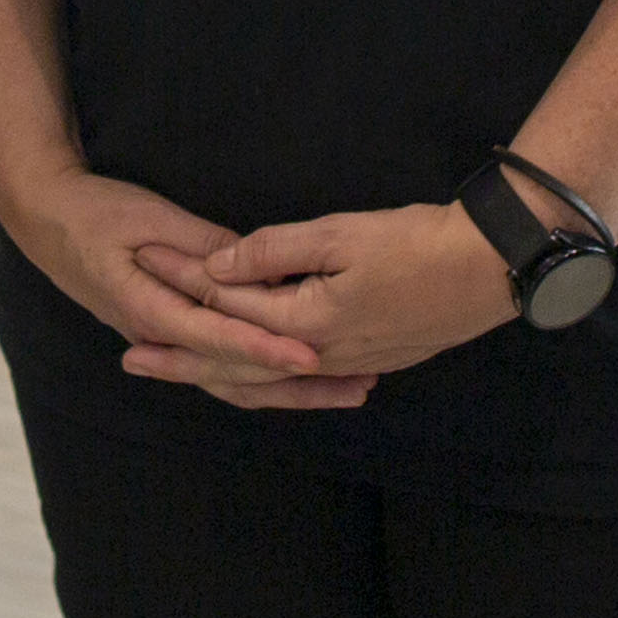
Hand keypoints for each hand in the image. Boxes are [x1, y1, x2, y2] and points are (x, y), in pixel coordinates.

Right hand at [0, 163, 360, 409]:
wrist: (49, 221)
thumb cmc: (98, 212)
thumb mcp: (150, 216)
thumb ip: (202, 244)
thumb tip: (251, 264)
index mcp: (149, 308)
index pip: (217, 339)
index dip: (265, 349)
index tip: (311, 357)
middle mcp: (159, 336)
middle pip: (234, 377)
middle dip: (298, 384)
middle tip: (357, 383)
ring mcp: (165, 342)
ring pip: (232, 384)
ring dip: (290, 391)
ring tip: (347, 390)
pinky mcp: (172, 336)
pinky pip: (222, 371)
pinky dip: (263, 380)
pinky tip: (301, 382)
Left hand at [164, 202, 519, 386]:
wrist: (489, 271)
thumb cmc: (417, 245)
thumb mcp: (340, 235)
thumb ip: (272, 252)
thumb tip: (216, 263)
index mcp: (306, 325)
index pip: (228, 306)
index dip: (182, 283)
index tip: (141, 266)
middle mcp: (319, 357)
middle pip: (233, 364)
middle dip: (178, 360)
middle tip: (127, 359)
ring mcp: (345, 365)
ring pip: (264, 380)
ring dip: (215, 376)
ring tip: (174, 374)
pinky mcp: (366, 360)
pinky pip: (295, 381)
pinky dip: (261, 381)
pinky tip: (249, 378)